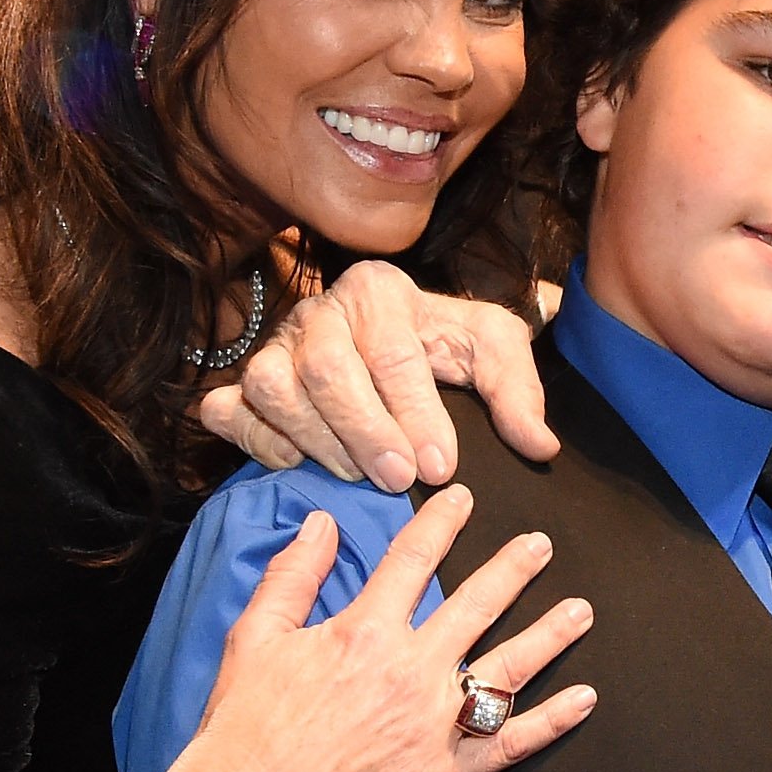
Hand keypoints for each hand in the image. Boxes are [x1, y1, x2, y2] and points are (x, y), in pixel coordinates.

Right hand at [153, 482, 592, 771]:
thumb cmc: (243, 727)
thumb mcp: (254, 639)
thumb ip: (292, 576)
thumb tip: (322, 522)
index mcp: (364, 632)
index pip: (413, 560)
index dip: (441, 522)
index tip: (462, 497)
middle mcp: (410, 670)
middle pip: (478, 605)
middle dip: (514, 568)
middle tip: (541, 544)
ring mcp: (434, 724)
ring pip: (508, 668)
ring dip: (550, 635)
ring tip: (581, 611)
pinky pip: (512, 743)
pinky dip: (553, 721)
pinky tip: (585, 698)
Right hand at [197, 260, 555, 490]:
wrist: (390, 341)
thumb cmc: (442, 346)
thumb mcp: (492, 351)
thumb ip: (518, 391)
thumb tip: (540, 444)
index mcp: (380, 291)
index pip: (393, 353)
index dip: (417, 414)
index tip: (442, 468)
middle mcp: (319, 312)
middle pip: (327, 371)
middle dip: (367, 432)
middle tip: (401, 480)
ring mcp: (274, 347)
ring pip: (273, 389)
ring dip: (318, 441)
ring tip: (361, 477)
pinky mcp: (243, 383)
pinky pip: (231, 410)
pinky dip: (260, 441)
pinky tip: (301, 463)